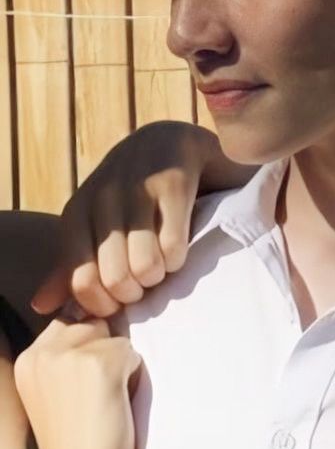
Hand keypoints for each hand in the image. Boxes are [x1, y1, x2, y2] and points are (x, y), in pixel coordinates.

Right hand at [13, 318, 141, 448]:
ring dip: (119, 365)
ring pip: (114, 339)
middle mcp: (44, 351)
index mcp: (27, 359)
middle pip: (92, 327)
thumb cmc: (72, 444)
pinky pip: (132, 353)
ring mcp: (71, 356)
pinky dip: (133, 376)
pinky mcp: (101, 364)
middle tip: (94, 398)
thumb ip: (63, 360)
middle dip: (102, 354)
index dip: (85, 351)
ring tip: (104, 402)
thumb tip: (99, 325)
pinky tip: (115, 404)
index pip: (67, 326)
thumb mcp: (50, 392)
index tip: (82, 387)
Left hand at [30, 121, 254, 317]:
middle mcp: (103, 198)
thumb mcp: (94, 225)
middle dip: (137, 293)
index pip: (81, 281)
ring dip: (159, 276)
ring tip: (162, 264)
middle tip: (145, 282)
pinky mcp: (174, 185)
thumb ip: (71, 266)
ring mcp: (139, 189)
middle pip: (116, 279)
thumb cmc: (130, 193)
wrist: (170, 141)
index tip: (121, 299)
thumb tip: (41, 307)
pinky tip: (178, 247)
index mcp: (78, 211)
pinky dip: (179, 258)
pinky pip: (174, 247)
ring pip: (144, 266)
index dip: (105, 304)